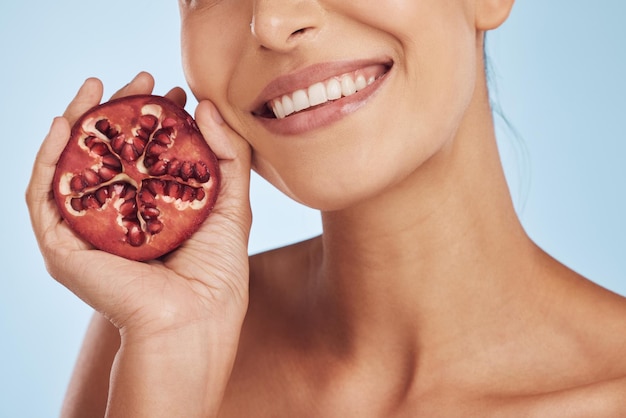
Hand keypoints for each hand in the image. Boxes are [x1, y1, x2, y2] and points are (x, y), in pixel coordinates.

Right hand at [26, 72, 251, 339]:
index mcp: (149, 209)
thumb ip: (226, 156)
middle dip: (119, 112)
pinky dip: (47, 158)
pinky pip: (43, 195)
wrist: (195, 319)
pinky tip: (63, 123)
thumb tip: (206, 106)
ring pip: (70, 166)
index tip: (175, 92)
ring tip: (98, 85)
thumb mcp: (230, 203)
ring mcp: (86, 231)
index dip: (154, 120)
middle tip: (143, 79)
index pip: (143, 154)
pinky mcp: (62, 247)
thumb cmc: (217, 270)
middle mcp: (114, 217)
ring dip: (78, 122)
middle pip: (106, 154)